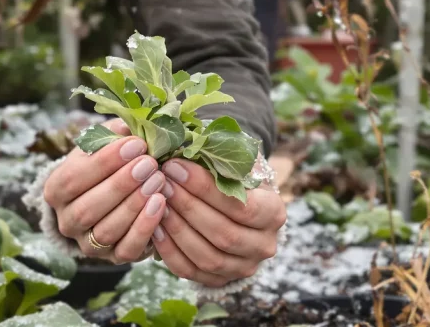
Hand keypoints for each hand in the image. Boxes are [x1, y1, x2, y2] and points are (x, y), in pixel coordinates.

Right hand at [43, 119, 170, 263]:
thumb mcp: (103, 145)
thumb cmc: (105, 166)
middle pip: (87, 208)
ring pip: (106, 230)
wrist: (106, 200)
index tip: (135, 144)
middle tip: (150, 164)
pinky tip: (160, 205)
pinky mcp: (112, 258)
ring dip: (134, 205)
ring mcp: (87, 244)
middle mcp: (66, 221)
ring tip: (158, 181)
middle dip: (121, 184)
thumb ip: (113, 134)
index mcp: (56, 190)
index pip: (73, 177)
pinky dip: (144, 229)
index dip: (104, 161)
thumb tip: (131, 123)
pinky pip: (126, 250)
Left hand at [152, 158, 286, 287]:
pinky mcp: (219, 280)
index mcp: (274, 213)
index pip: (242, 207)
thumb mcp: (234, 162)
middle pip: (224, 233)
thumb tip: (183, 148)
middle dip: (188, 207)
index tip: (175, 166)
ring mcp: (243, 267)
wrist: (236, 205)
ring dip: (177, 229)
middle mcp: (264, 245)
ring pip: (208, 257)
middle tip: (162, 182)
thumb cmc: (232, 177)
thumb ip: (216, 158)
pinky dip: (170, 251)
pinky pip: (191, 271)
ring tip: (156, 203)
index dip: (205, 188)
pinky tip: (154, 227)